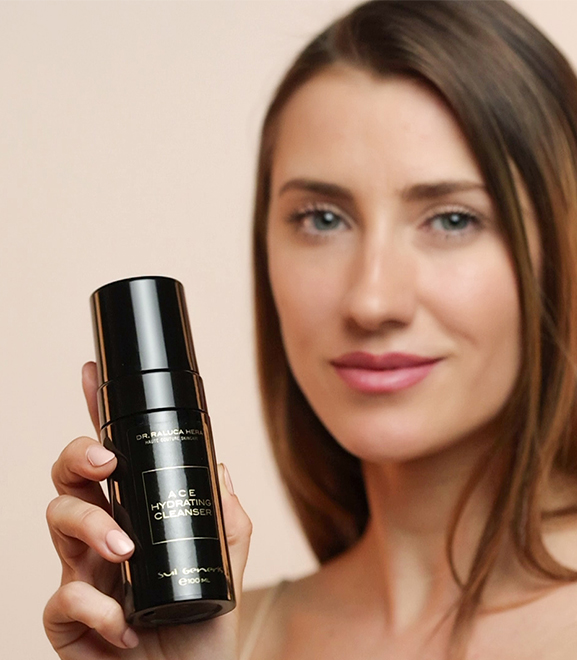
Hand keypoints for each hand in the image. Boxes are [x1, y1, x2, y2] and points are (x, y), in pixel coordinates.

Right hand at [44, 362, 251, 659]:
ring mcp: (83, 574)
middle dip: (79, 456)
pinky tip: (124, 624)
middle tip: (107, 462)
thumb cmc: (203, 625)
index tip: (92, 373)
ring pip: (57, 520)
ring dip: (90, 526)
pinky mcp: (70, 620)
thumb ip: (225, 512)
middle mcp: (104, 535)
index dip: (96, 413)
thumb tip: (218, 465)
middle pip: (71, 476)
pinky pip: (62, 599)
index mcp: (136, 514)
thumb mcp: (226, 561)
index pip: (111, 457)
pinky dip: (94, 607)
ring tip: (125, 550)